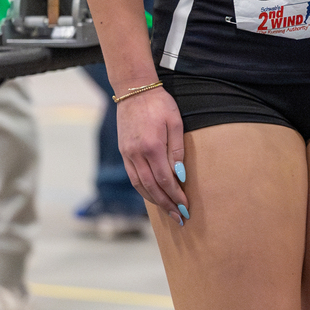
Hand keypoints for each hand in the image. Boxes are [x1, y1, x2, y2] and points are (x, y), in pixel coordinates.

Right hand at [116, 86, 188, 225]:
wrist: (134, 91)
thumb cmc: (159, 104)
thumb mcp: (175, 122)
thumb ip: (177, 150)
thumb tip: (180, 176)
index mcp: (151, 147)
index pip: (165, 179)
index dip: (175, 195)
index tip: (185, 206)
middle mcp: (136, 154)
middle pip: (151, 187)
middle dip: (166, 204)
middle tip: (179, 218)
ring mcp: (127, 155)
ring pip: (140, 185)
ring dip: (154, 201)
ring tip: (168, 211)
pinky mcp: (124, 153)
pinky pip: (133, 177)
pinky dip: (143, 190)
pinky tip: (153, 195)